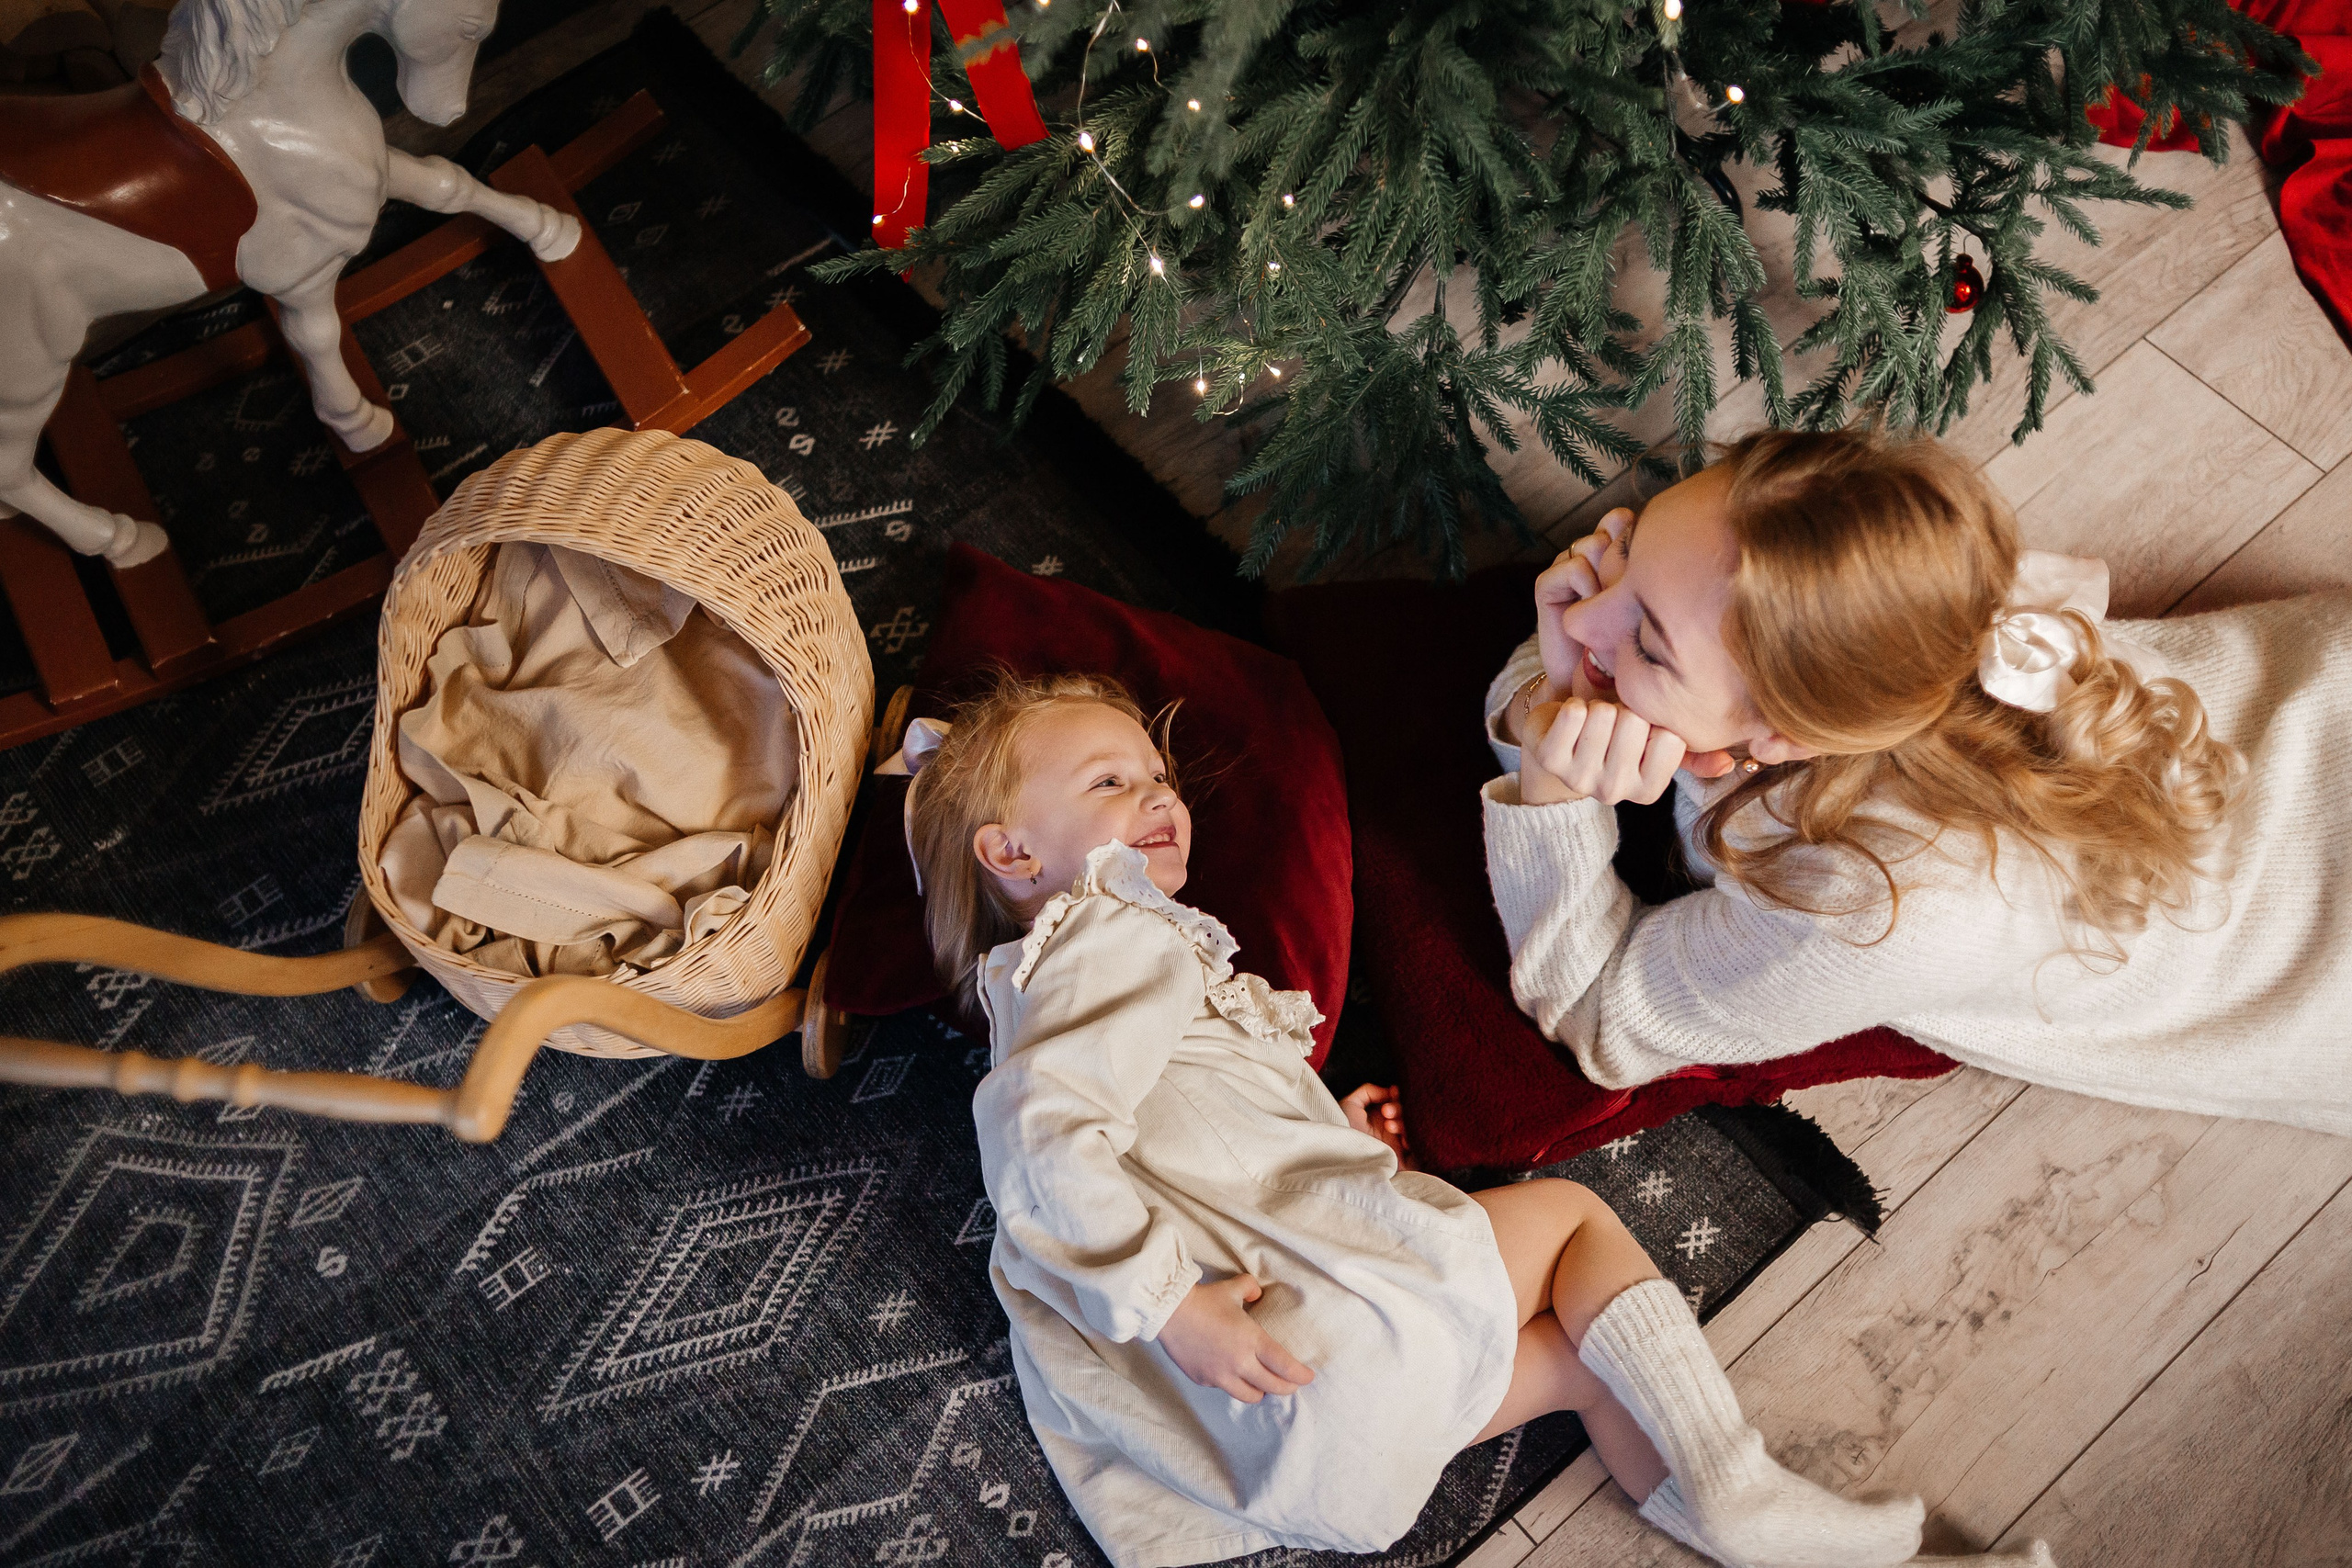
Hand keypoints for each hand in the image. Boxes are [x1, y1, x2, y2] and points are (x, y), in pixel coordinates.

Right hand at [1158, 1274, 1316, 1403]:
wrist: (1169, 1312)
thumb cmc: (1204, 1299)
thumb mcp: (1233, 1288)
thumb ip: (1251, 1289)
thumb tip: (1258, 1295)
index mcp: (1252, 1340)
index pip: (1285, 1366)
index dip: (1300, 1375)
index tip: (1308, 1377)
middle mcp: (1239, 1363)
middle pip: (1273, 1387)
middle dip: (1287, 1387)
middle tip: (1291, 1384)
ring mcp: (1221, 1375)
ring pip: (1251, 1396)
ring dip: (1261, 1390)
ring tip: (1262, 1384)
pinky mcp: (1204, 1380)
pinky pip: (1226, 1388)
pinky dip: (1233, 1383)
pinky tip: (1232, 1374)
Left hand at [1340, 1083, 1413, 1166]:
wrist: (1339, 1155)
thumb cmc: (1341, 1129)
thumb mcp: (1350, 1104)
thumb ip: (1368, 1091)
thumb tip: (1390, 1091)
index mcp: (1381, 1118)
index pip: (1398, 1103)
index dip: (1398, 1096)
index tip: (1394, 1092)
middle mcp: (1391, 1130)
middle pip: (1407, 1115)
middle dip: (1399, 1109)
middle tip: (1385, 1111)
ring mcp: (1398, 1145)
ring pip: (1413, 1129)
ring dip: (1403, 1124)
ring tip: (1388, 1125)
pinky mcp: (1403, 1160)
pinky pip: (1418, 1148)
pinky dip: (1412, 1141)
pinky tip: (1402, 1140)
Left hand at [1521, 697, 1687, 805]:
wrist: (1561, 736)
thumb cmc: (1616, 735)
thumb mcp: (1655, 742)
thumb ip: (1693, 751)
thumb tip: (1727, 764)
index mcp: (1648, 791)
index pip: (1670, 738)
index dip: (1656, 720)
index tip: (1643, 728)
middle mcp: (1615, 792)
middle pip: (1635, 722)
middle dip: (1626, 709)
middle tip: (1614, 722)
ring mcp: (1580, 779)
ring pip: (1604, 715)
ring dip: (1599, 706)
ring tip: (1594, 721)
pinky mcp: (1550, 759)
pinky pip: (1573, 715)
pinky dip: (1575, 705)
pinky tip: (1572, 718)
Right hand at [1532, 507, 1634, 702]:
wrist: (1593, 682)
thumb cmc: (1627, 645)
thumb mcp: (1645, 604)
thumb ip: (1647, 571)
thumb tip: (1656, 539)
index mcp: (1610, 555)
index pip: (1622, 519)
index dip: (1634, 534)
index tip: (1647, 566)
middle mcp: (1587, 557)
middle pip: (1608, 528)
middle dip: (1621, 555)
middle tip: (1626, 592)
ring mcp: (1566, 569)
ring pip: (1591, 545)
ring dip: (1605, 573)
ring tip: (1609, 605)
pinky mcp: (1547, 586)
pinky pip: (1573, 568)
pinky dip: (1586, 585)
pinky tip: (1589, 608)